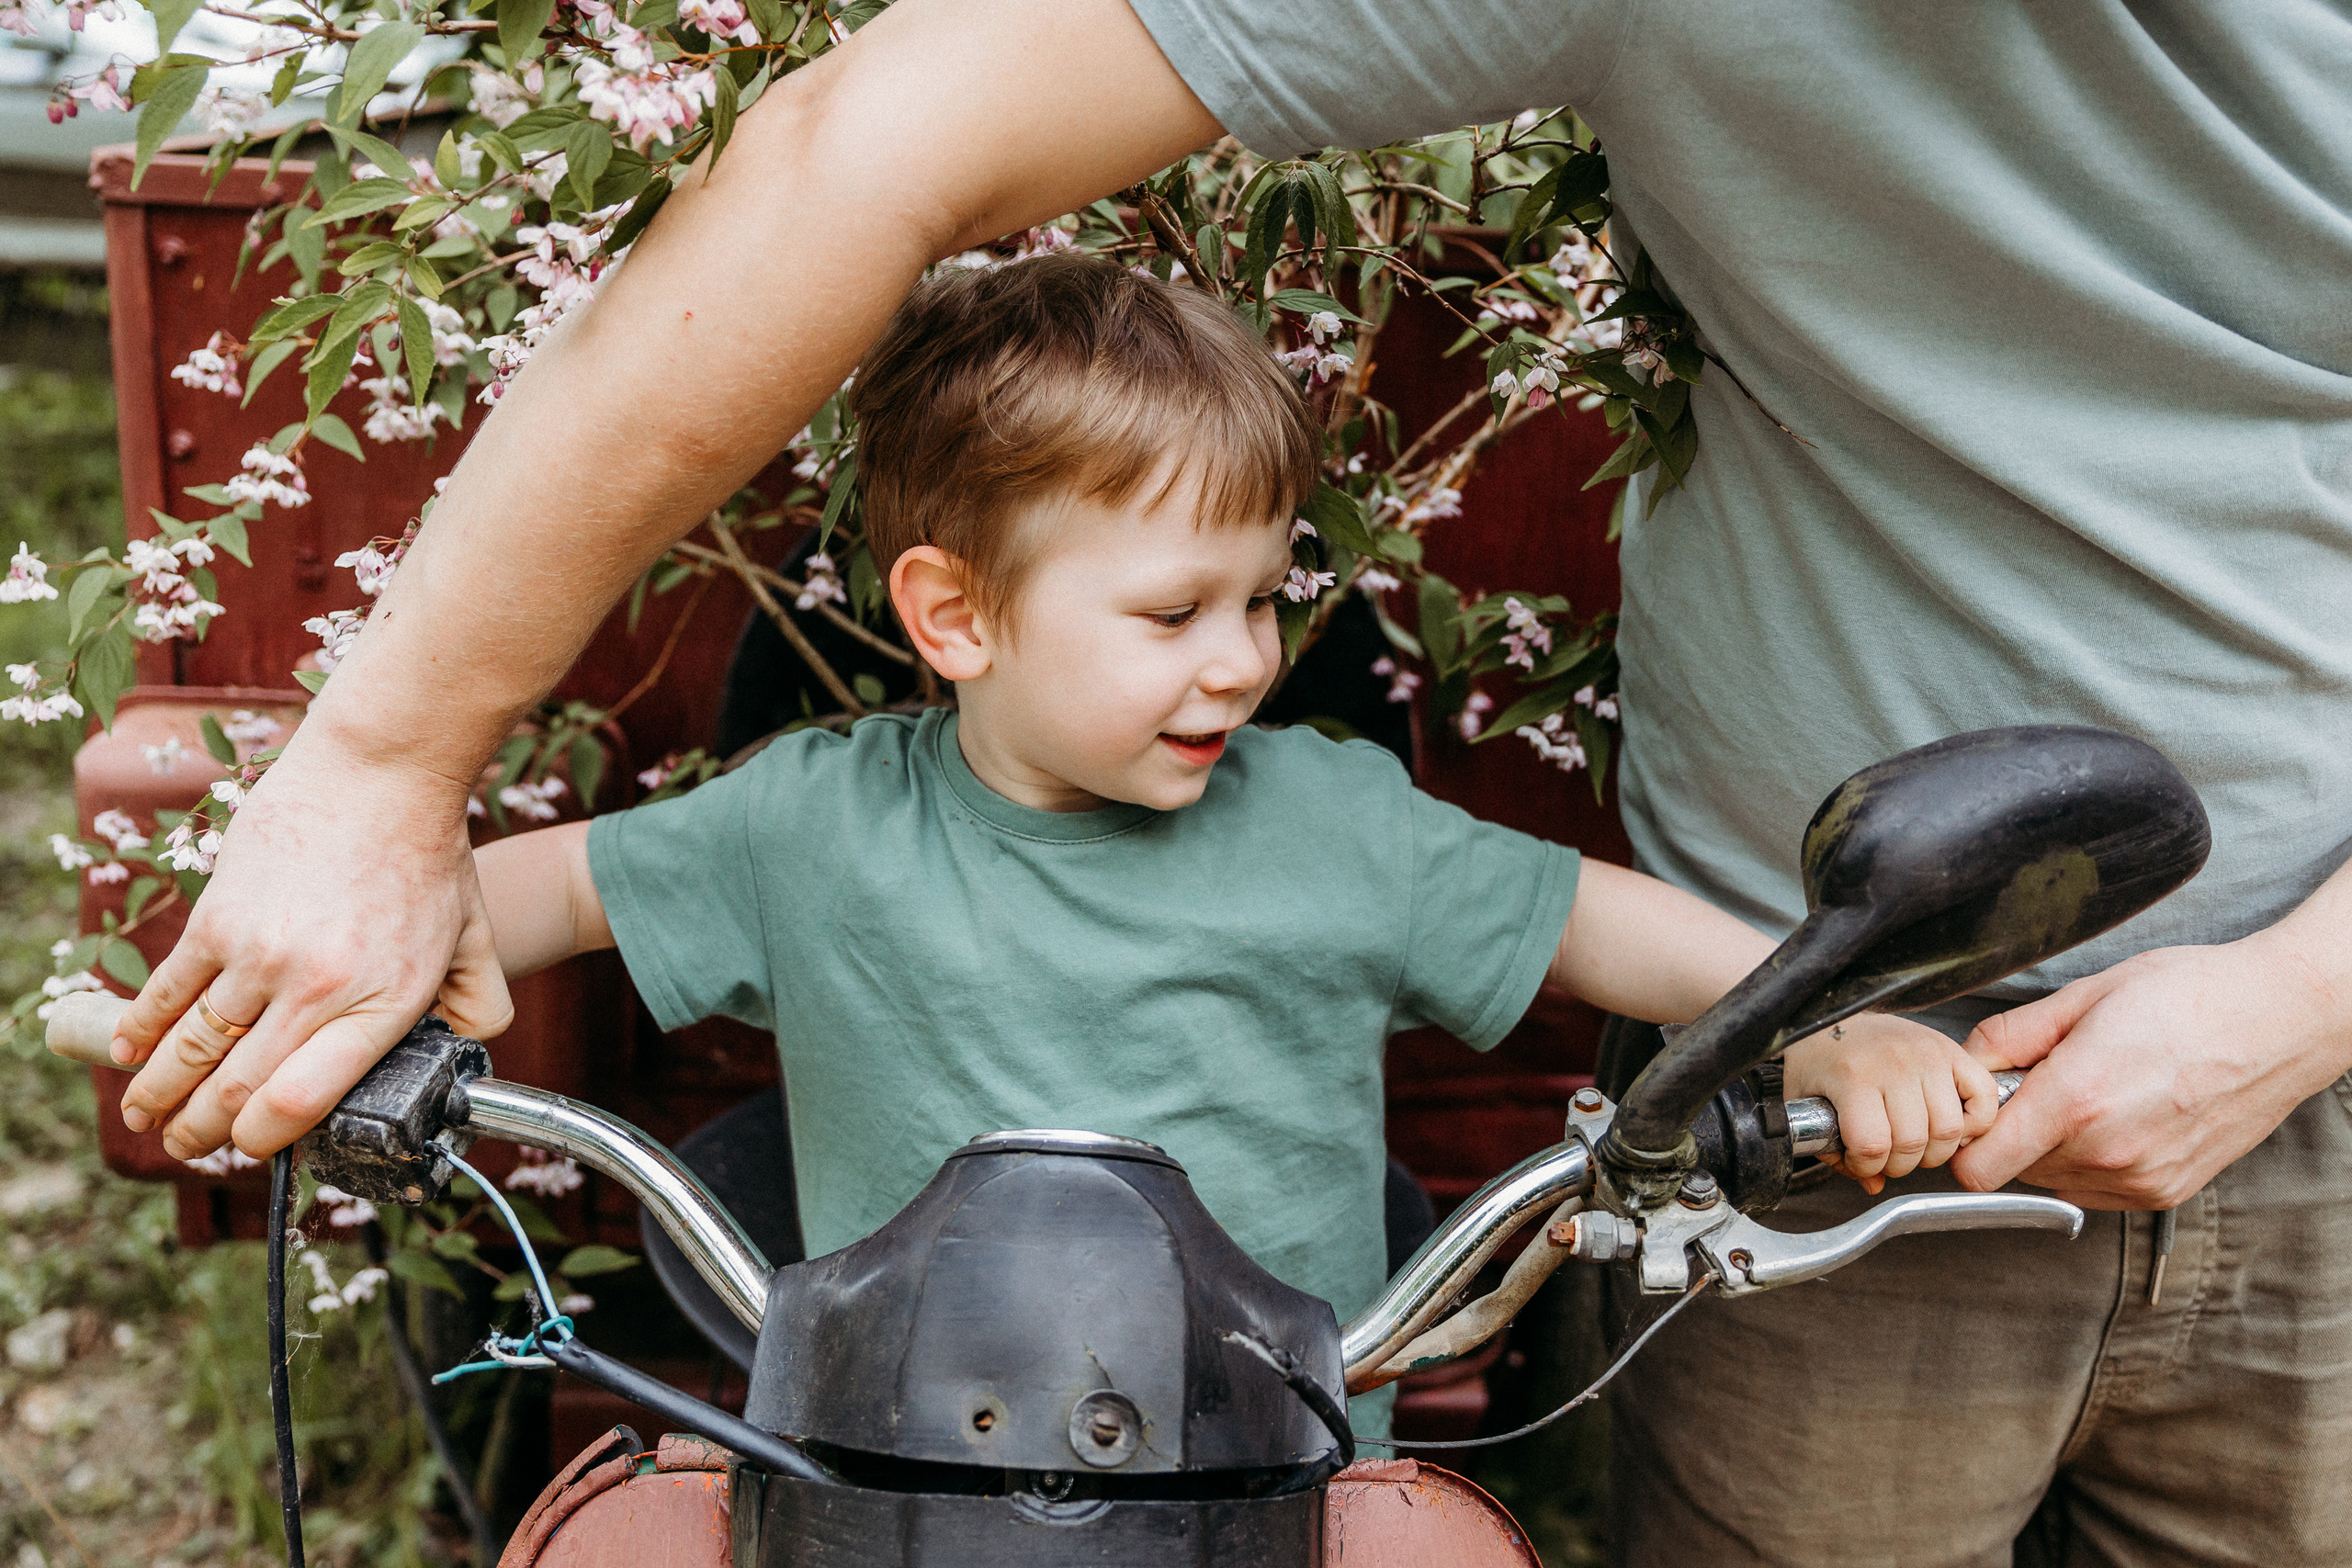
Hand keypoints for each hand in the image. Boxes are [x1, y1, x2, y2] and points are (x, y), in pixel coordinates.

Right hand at [111, 728, 512, 1159]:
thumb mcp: (477, 944)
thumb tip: (460, 1065)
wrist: (382, 774)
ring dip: (158, 1092)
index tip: (249, 1146)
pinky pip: (168, 991)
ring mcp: (262, 953)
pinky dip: (139, 1031)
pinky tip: (128, 1055)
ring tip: (145, 1114)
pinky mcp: (219, 917)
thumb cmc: (428, 858)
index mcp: (382, 1004)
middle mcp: (319, 988)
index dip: (264, 1139)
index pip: (303, 1102)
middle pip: (238, 1087)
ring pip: (193, 1048)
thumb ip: (477, 1012)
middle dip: (200, 1131)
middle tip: (184, 1144)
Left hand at [1784, 1015, 2000, 1194]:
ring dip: (1934, 1151)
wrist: (1833, 1014)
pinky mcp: (1950, 1050)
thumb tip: (1872, 1184)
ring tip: (1915, 1143)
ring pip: (1950, 1130)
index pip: (1872, 1145)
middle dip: (1898, 1164)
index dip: (1865, 1166)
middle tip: (1886, 1155)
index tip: (1858, 1161)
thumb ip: (1830, 1149)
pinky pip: (1983, 1096)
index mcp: (1852, 1076)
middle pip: (1913, 1143)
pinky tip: (1951, 1126)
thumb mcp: (1805, 1101)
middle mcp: (1894, 1064)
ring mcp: (1927, 1055)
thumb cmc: (1819, 1056)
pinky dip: (1976, 1121)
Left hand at [1950, 932, 2351, 1209]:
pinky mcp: (2166, 1192)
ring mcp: (2140, 1179)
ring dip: (2053, 1147)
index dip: (1965, 1140)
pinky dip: (2091, 1159)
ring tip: (2093, 1091)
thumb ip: (2011, 1036)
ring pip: (2054, 1180)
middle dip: (2014, 1130)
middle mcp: (2107, 1152)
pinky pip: (2096, 1189)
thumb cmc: (2192, 996)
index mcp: (2076, 1101)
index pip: (1977, 1168)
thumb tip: (1967, 1061)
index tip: (1977, 1110)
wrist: (2280, 1020)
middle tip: (2046, 1080)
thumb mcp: (2085, 995)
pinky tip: (2119, 1113)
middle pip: (2013, 1170)